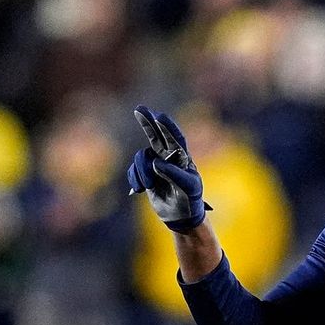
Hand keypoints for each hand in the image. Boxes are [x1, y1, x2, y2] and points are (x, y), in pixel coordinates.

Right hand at [127, 105, 210, 230]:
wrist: (181, 216)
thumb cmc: (191, 200)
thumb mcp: (188, 188)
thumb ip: (175, 174)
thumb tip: (157, 163)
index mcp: (182, 157)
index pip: (175, 138)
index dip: (168, 127)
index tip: (160, 116)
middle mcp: (169, 157)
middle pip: (156, 135)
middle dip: (148, 122)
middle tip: (139, 109)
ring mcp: (156, 165)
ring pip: (141, 157)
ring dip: (141, 171)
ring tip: (148, 186)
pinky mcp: (146, 174)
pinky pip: (133, 170)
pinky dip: (134, 179)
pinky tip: (141, 189)